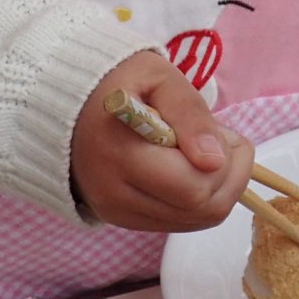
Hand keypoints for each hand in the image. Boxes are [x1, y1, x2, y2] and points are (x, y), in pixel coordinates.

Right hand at [71, 50, 253, 231]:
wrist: (70, 103)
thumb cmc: (119, 81)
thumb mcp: (160, 77)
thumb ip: (190, 114)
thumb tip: (214, 161)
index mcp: (121, 152)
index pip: (194, 186)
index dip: (227, 164)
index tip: (224, 132)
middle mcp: (114, 192)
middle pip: (200, 209)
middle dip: (229, 177)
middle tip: (222, 141)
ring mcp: (115, 212)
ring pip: (194, 221)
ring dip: (217, 189)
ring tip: (204, 153)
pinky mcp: (120, 220)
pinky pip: (178, 222)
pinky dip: (197, 200)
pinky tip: (189, 169)